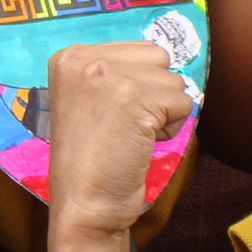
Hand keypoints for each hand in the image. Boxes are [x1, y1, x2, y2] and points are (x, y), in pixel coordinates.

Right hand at [47, 42, 192, 251]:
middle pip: (158, 56)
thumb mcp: (88, 97)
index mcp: (69, 55)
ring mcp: (108, 74)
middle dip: (155, 91)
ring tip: (133, 135)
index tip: (112, 113)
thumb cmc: (92, 157)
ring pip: (173, 80)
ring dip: (164, 112)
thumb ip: (117, 71)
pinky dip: (172, 128)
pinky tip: (143, 143)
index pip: (138, 48)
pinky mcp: (133, 97)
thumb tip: (168, 54)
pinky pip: (182, 103)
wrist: (84, 203)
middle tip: (127, 123)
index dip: (138, 83)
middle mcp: (84, 57)